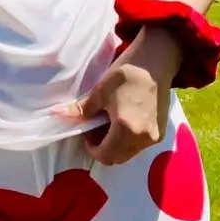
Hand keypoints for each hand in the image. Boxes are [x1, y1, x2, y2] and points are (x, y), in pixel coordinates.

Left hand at [55, 27, 181, 165]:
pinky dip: (129, 140)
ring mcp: (154, 137)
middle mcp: (142, 138)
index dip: (92, 148)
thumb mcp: (100, 91)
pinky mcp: (161, 132)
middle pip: (117, 158)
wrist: (155, 62)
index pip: (105, 155)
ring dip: (116, 146)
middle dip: (103, 149)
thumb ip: (82, 110)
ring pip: (129, 153)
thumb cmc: (126, 73)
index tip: (87, 132)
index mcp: (126, 129)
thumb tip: (58, 115)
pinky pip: (140, 146)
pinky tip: (125, 121)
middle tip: (96, 128)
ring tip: (110, 124)